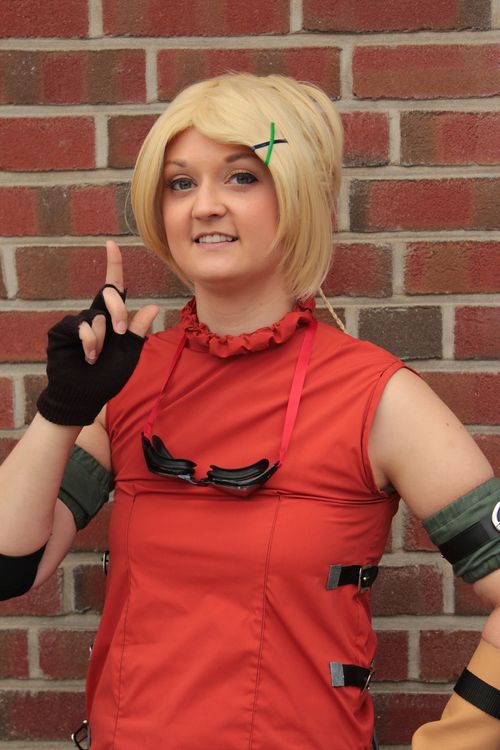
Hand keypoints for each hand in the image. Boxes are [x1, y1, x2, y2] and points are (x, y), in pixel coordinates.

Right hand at [37, 241, 159, 425]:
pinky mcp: (62, 330)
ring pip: (97, 317)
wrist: (85, 394)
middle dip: (119, 311)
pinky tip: (88, 358)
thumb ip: (138, 331)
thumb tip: (152, 307)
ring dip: (103, 340)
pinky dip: (90, 344)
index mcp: (112, 318)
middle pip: (109, 294)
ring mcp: (77, 321)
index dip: (113, 264)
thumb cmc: (108, 376)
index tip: (112, 243)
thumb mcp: (130, 353)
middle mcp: (94, 315)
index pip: (114, 286)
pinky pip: (82, 327)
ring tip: (97, 357)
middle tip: (120, 333)